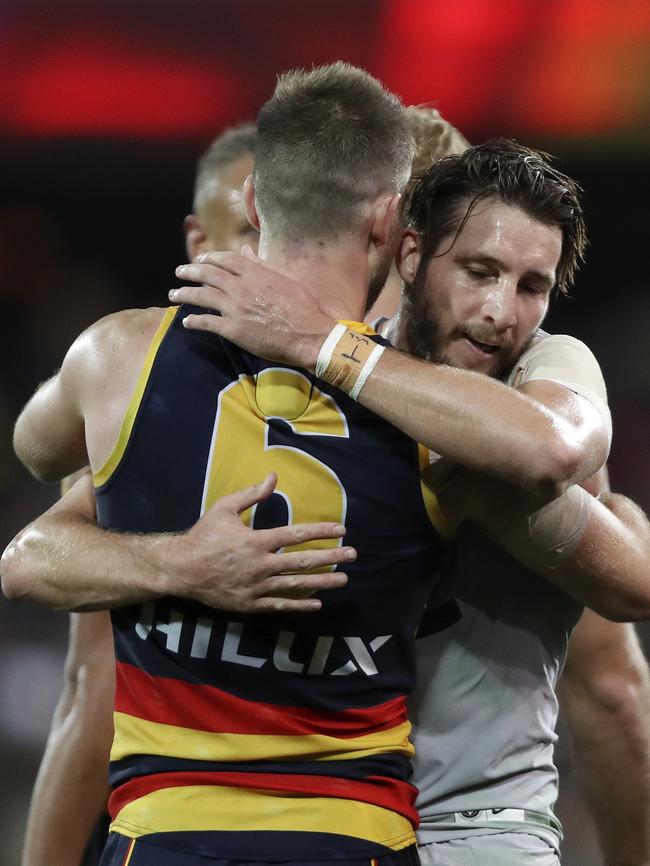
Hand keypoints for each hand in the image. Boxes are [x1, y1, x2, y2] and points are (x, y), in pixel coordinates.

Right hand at [161, 473, 352, 612]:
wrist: (181, 569)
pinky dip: (300, 605)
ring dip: (322, 582)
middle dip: (331, 558)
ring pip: (296, 585)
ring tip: (343, 580)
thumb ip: (251, 494)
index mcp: (256, 541)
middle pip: (303, 562)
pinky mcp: (250, 604)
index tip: (340, 530)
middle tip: (353, 555)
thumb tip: (273, 477)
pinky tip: (317, 604)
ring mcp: (256, 587)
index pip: (296, 535)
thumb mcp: (224, 508)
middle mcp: (261, 565)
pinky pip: (280, 605)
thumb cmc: (203, 536)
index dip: (321, 532)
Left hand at [169, 249, 333, 368]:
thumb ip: (262, 265)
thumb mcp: (285, 279)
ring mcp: (235, 308)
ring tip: (173, 294)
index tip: (200, 259)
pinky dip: (194, 321)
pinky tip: (187, 322)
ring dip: (184, 294)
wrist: (309, 334)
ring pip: (202, 297)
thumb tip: (247, 250)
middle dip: (190, 272)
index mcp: (255, 273)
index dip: (209, 258)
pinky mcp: (233, 330)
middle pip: (208, 275)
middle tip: (179, 272)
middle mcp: (241, 287)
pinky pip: (207, 323)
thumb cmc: (304, 307)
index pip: (225, 259)